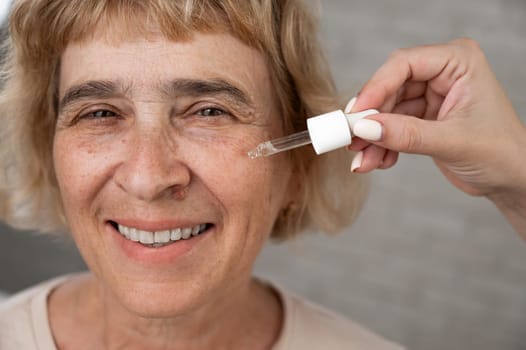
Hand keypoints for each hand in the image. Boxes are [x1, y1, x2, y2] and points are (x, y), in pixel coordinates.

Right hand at [348, 38, 525, 198]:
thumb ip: (407, 134)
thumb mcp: (452, 142)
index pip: (404, 64)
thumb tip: (366, 127)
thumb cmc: (501, 153)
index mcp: (458, 62)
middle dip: (370, 119)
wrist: (512, 180)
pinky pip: (391, 127)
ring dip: (372, 138)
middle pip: (389, 88)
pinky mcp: (422, 117)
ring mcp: (430, 95)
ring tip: (364, 161)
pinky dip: (381, 146)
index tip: (355, 114)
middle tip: (352, 141)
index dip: (375, 87)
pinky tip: (379, 162)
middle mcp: (442, 74)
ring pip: (386, 111)